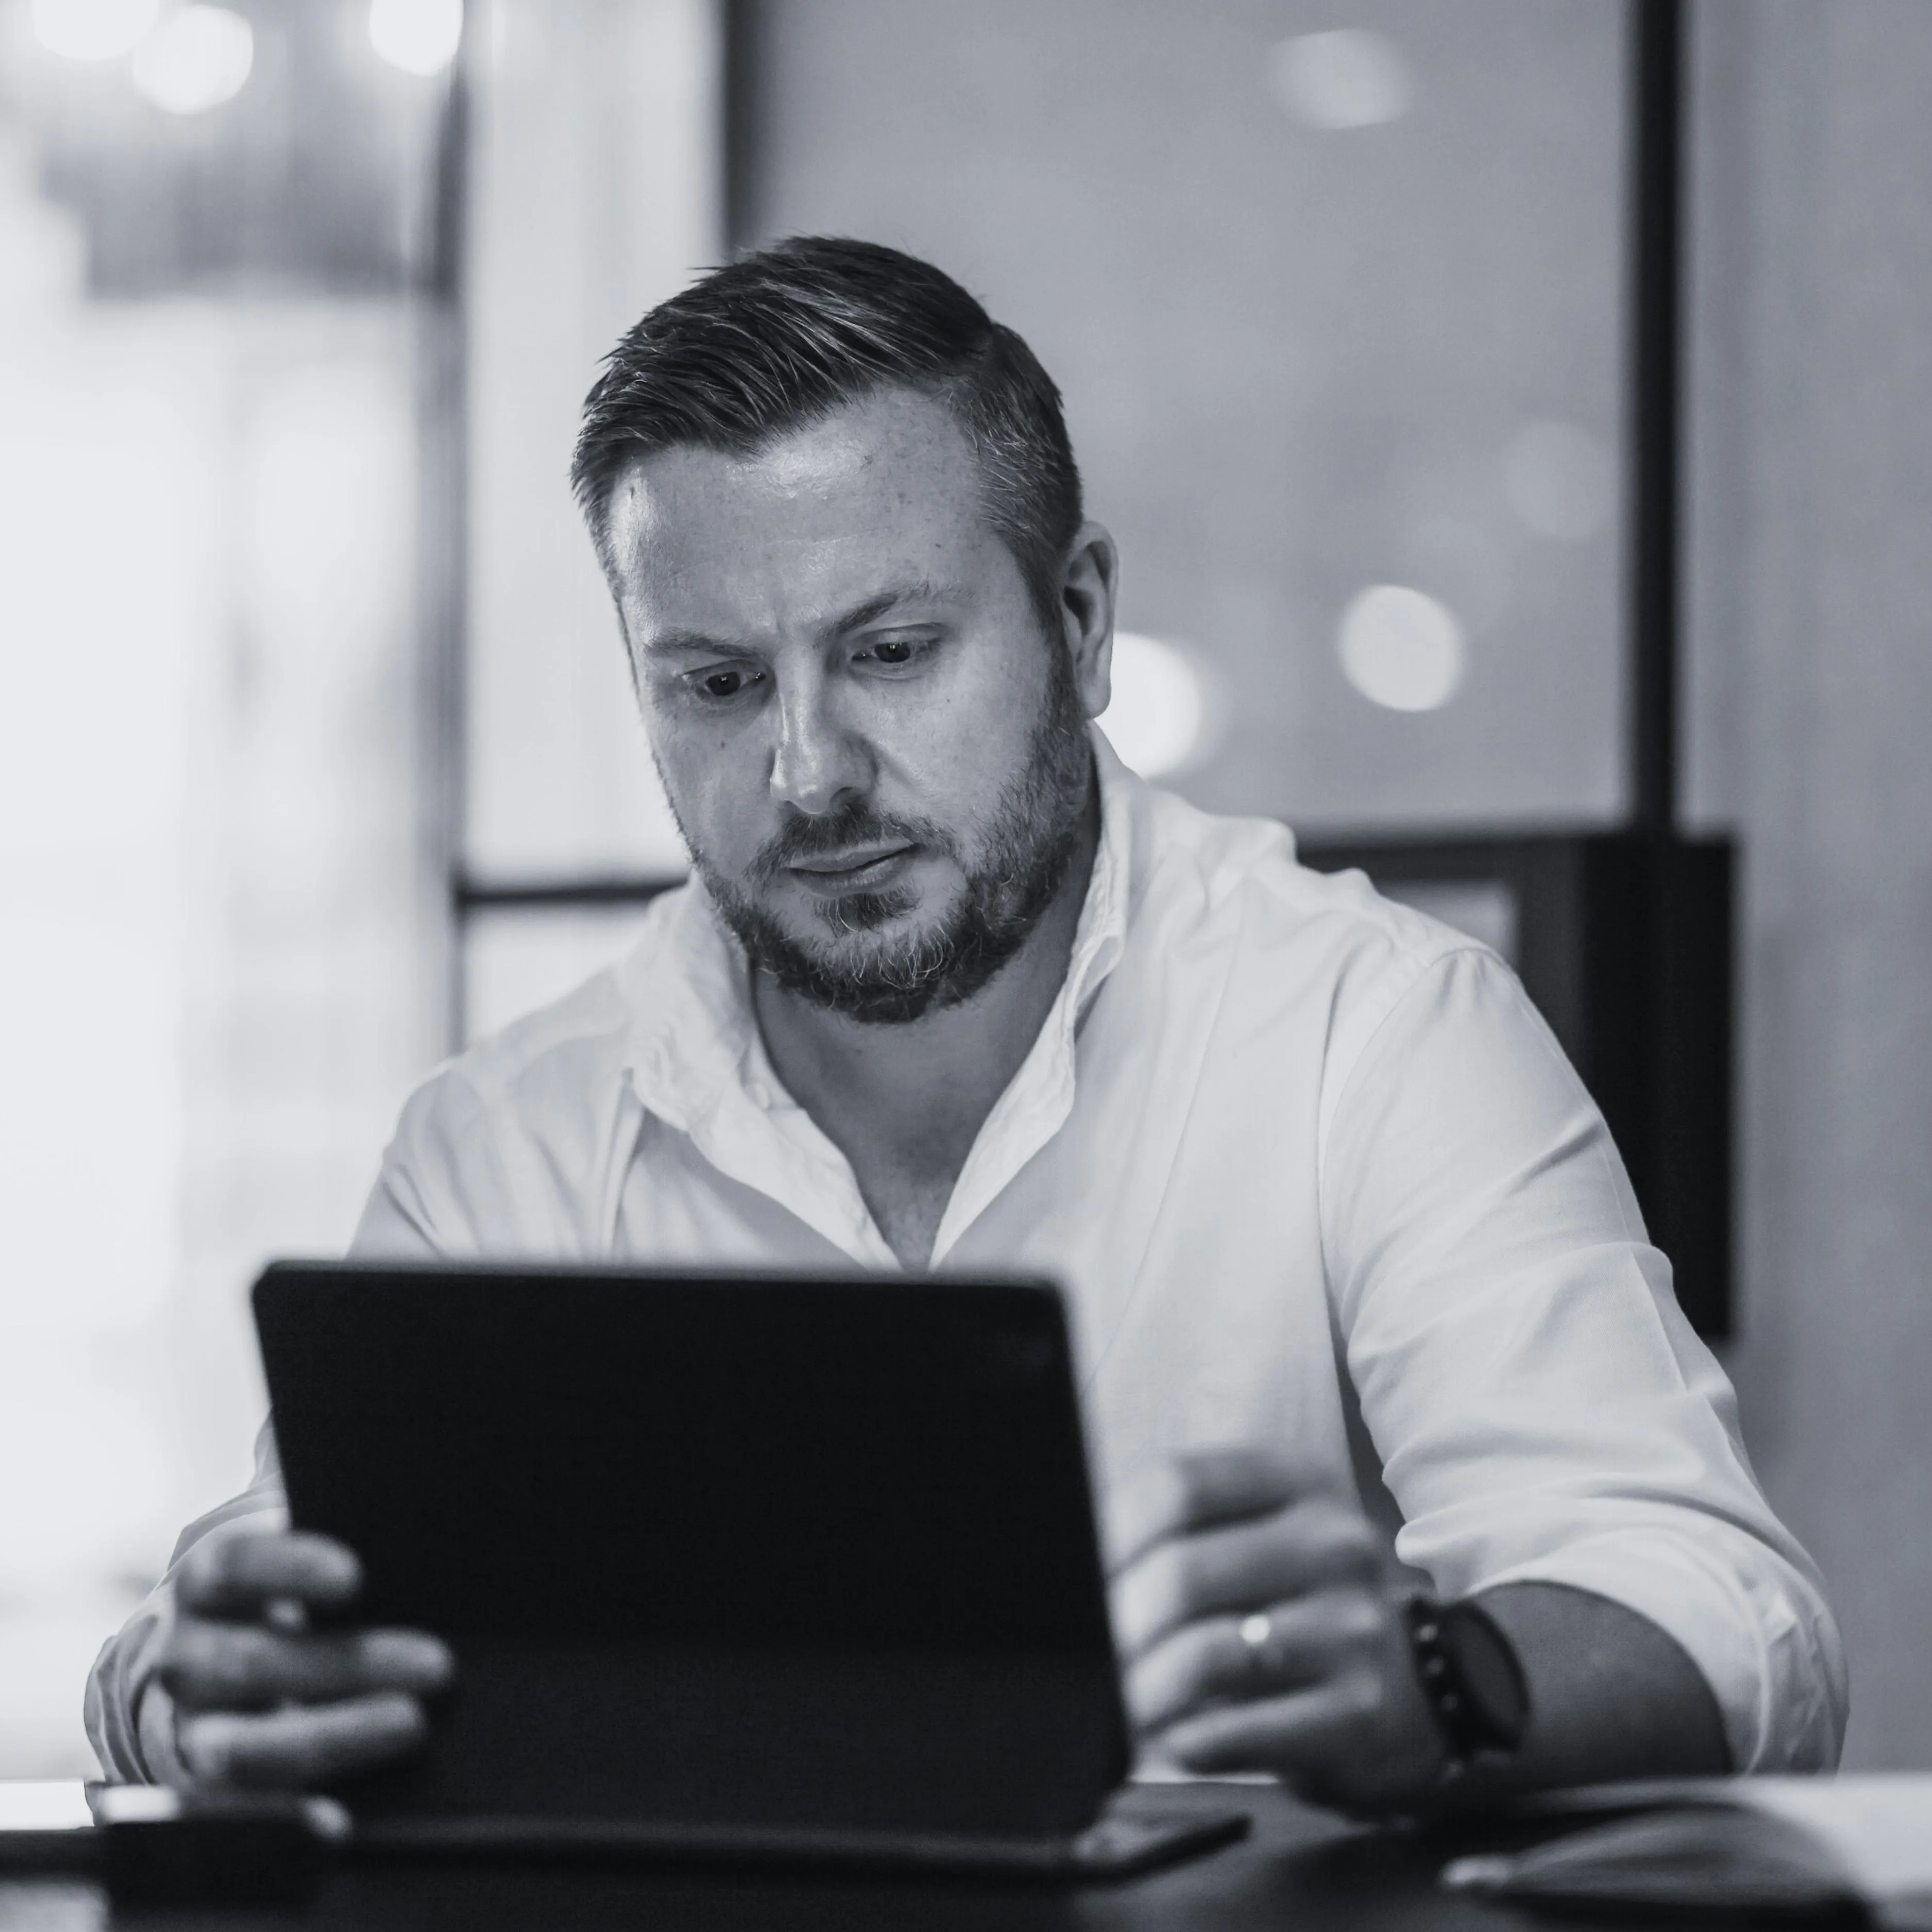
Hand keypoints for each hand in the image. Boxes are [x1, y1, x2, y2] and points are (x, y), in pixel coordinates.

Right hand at [148, 1529, 453, 1789]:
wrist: (203, 1656)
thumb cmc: (276, 1588)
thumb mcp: (289, 1549)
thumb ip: (336, 1525)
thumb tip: (412, 1513)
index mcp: (205, 1582)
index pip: (234, 1566)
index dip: (289, 1569)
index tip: (355, 1577)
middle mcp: (184, 1654)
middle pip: (250, 1662)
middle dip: (346, 1666)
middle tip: (437, 1664)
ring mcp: (190, 1727)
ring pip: (242, 1745)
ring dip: (335, 1736)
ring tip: (412, 1723)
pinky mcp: (207, 1788)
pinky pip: (244, 1808)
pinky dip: (292, 1815)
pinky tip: (338, 1819)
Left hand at [1108, 1448, 1446, 1814]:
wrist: (1428, 1686)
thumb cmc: (1305, 1603)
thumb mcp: (1261, 1535)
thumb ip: (1181, 1528)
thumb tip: (1068, 1542)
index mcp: (1297, 1482)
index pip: (1179, 1484)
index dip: (1108, 1529)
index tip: (1072, 1568)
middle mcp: (1333, 1544)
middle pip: (1184, 1573)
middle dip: (1115, 1623)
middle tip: (1084, 1652)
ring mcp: (1353, 1628)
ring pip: (1209, 1655)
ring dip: (1142, 1689)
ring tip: (1116, 1703)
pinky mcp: (1361, 1711)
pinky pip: (1246, 1729)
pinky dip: (1190, 1739)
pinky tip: (1173, 1737)